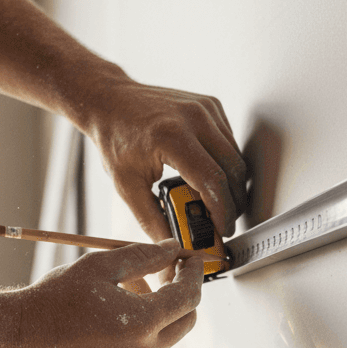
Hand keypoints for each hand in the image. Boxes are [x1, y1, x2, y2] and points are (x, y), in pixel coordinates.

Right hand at [13, 241, 203, 347]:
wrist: (21, 337)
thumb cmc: (55, 299)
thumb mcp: (101, 266)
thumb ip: (144, 256)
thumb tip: (172, 249)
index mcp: (141, 323)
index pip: (188, 297)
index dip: (194, 272)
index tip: (190, 256)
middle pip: (186, 320)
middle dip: (182, 292)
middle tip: (166, 268)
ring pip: (167, 334)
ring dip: (160, 308)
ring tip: (128, 285)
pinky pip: (146, 347)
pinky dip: (144, 326)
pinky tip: (116, 308)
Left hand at [83, 72, 247, 244]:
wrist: (110, 100)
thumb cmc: (115, 138)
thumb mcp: (127, 186)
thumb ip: (151, 220)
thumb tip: (172, 247)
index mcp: (172, 137)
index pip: (212, 181)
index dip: (222, 211)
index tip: (222, 229)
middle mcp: (194, 118)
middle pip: (232, 171)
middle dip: (233, 203)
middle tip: (222, 223)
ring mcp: (206, 109)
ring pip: (236, 157)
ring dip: (232, 186)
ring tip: (215, 205)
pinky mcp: (211, 106)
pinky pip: (230, 143)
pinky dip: (226, 165)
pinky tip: (209, 178)